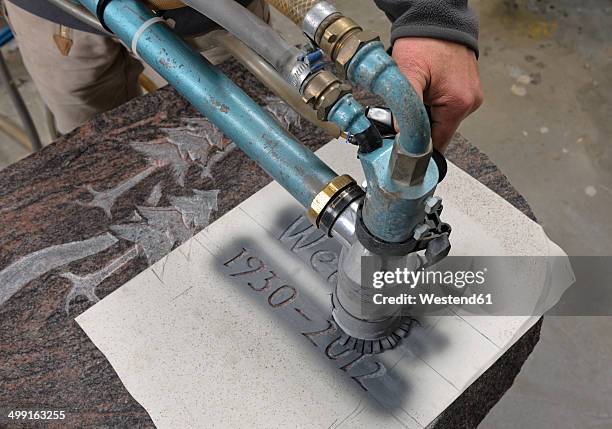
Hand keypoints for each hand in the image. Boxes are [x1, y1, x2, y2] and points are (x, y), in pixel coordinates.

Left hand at [392, 37, 482, 151]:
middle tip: (405, 108)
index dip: (418, 146)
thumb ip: (405, 110)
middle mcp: (470, 102)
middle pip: (439, 131)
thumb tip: (403, 135)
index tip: (403, 146)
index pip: (438, 142)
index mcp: (459, 103)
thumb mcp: (408, 76)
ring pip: (440, 118)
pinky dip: (431, 101)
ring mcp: (470, 95)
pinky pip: (445, 105)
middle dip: (420, 124)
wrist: (435, 18)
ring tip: (417, 90)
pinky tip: (425, 87)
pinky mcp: (465, 88)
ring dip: (425, 112)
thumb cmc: (424, 42)